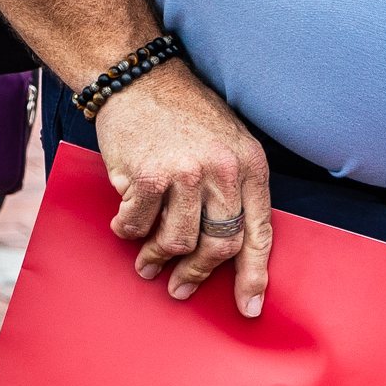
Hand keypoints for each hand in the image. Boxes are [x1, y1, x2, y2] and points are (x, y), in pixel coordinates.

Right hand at [94, 60, 274, 317]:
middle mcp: (223, 170)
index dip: (254, 276)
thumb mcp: (228, 143)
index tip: (249, 307)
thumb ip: (233, 189)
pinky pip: (138, 225)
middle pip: (219, 245)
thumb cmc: (184, 114)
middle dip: (198, 274)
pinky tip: (125, 224)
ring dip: (158, 258)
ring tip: (148, 262)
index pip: (259, 232)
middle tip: (180, 287)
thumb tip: (229, 248)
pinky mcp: (148, 177)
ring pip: (178, 242)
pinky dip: (128, 231)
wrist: (140, 78)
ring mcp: (186, 173)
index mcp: (250, 165)